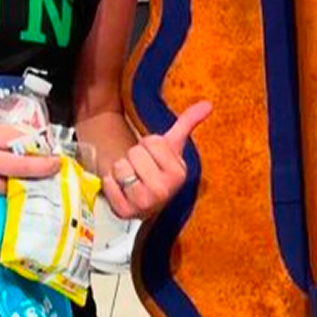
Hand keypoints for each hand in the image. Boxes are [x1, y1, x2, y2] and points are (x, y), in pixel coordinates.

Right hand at [0, 117, 60, 209]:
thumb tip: (19, 133)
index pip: (15, 139)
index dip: (36, 144)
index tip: (49, 147)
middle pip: (18, 167)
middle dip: (41, 169)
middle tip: (54, 168)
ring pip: (8, 188)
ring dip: (25, 187)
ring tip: (39, 184)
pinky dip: (5, 199)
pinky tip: (15, 196)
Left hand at [101, 100, 209, 220]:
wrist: (147, 198)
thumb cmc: (159, 168)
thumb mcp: (173, 146)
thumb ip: (188, 123)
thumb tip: (208, 104)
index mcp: (178, 174)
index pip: (151, 142)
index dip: (148, 145)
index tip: (154, 156)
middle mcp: (163, 191)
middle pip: (134, 154)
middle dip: (134, 157)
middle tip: (142, 168)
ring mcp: (143, 204)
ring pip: (120, 167)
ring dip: (121, 170)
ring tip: (132, 178)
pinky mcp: (123, 212)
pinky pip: (107, 183)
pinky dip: (110, 183)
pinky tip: (121, 189)